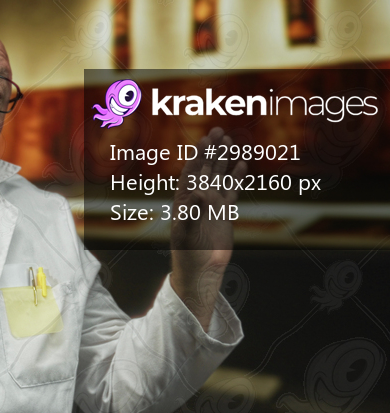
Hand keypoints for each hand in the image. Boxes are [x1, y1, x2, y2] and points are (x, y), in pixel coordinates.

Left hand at [169, 127, 246, 329]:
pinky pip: (231, 189)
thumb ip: (191, 212)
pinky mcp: (224, 211)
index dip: (198, 156)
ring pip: (219, 175)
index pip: (191, 172)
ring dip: (223, 159)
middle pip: (205, 168)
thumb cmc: (187, 252)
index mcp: (184, 199)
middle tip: (218, 130)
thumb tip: (199, 193)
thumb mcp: (185, 232)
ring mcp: (211, 203)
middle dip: (211, 150)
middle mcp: (198, 198)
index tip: (205, 140)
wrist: (201, 268)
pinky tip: (242, 163)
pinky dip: (236, 176)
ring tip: (229, 141)